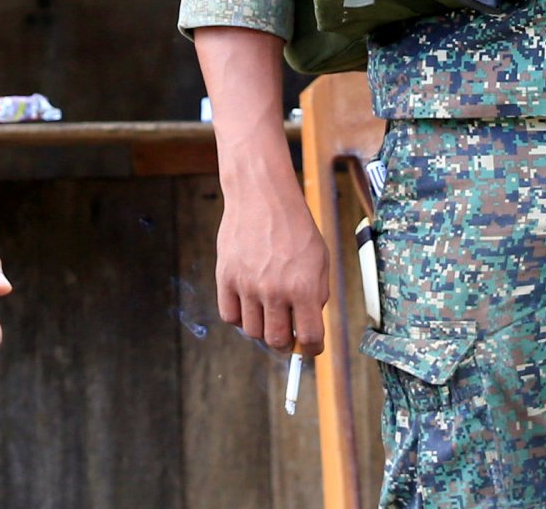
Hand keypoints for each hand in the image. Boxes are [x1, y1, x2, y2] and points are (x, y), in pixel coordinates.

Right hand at [215, 176, 328, 354]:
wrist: (261, 196)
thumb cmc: (295, 227)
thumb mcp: (320, 259)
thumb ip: (316, 296)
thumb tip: (307, 328)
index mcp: (304, 287)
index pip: (310, 339)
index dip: (312, 349)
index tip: (310, 347)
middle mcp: (275, 290)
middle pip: (278, 341)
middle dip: (286, 342)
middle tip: (287, 331)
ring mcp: (247, 285)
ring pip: (252, 332)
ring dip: (262, 328)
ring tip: (268, 311)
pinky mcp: (225, 277)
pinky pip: (229, 316)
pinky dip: (239, 317)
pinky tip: (248, 303)